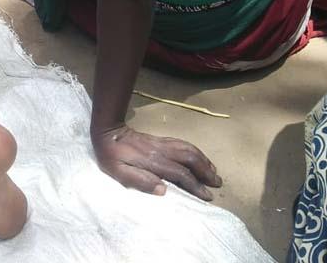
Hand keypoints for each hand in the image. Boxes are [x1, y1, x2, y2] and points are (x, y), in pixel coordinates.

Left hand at [92, 125, 221, 200]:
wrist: (108, 131)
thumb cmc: (111, 156)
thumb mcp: (120, 173)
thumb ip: (141, 181)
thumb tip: (164, 190)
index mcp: (153, 161)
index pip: (181, 174)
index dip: (195, 185)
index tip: (207, 196)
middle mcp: (162, 151)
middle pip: (190, 158)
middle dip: (206, 171)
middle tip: (218, 184)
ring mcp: (162, 143)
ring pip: (188, 148)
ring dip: (203, 160)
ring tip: (214, 172)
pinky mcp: (161, 139)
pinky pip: (183, 143)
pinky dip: (195, 150)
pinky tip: (200, 157)